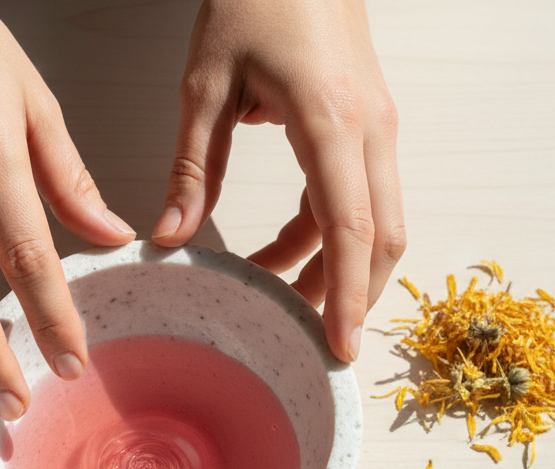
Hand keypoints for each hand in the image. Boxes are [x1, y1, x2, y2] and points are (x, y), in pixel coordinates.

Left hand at [152, 0, 404, 362]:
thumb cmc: (253, 0)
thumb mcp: (205, 86)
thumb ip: (193, 169)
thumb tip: (171, 239)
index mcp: (330, 121)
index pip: (351, 228)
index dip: (347, 295)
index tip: (339, 348)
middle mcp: (370, 128)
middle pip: (383, 236)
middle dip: (353, 296)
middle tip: (314, 344)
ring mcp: (378, 124)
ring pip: (379, 219)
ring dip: (338, 268)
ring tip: (279, 299)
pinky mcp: (369, 121)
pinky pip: (361, 194)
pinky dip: (330, 234)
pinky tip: (282, 250)